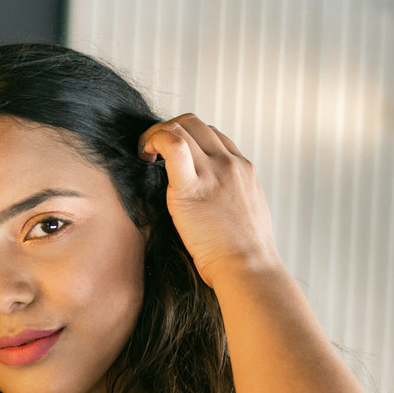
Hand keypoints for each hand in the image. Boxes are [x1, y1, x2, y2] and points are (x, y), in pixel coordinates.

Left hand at [139, 114, 280, 289]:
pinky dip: (153, 140)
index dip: (188, 140)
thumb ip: (231, 199)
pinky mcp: (193, 187)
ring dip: (157, 134)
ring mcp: (214, 172)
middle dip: (168, 130)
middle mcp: (230, 163)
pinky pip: (172, 145)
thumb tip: (213, 203)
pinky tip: (145, 156)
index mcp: (243, 169)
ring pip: (181, 126)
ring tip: (146, 155)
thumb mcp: (246, 215)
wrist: (249, 269)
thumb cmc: (245, 256)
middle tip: (153, 153)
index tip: (173, 158)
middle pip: (194, 123)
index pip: (213, 135)